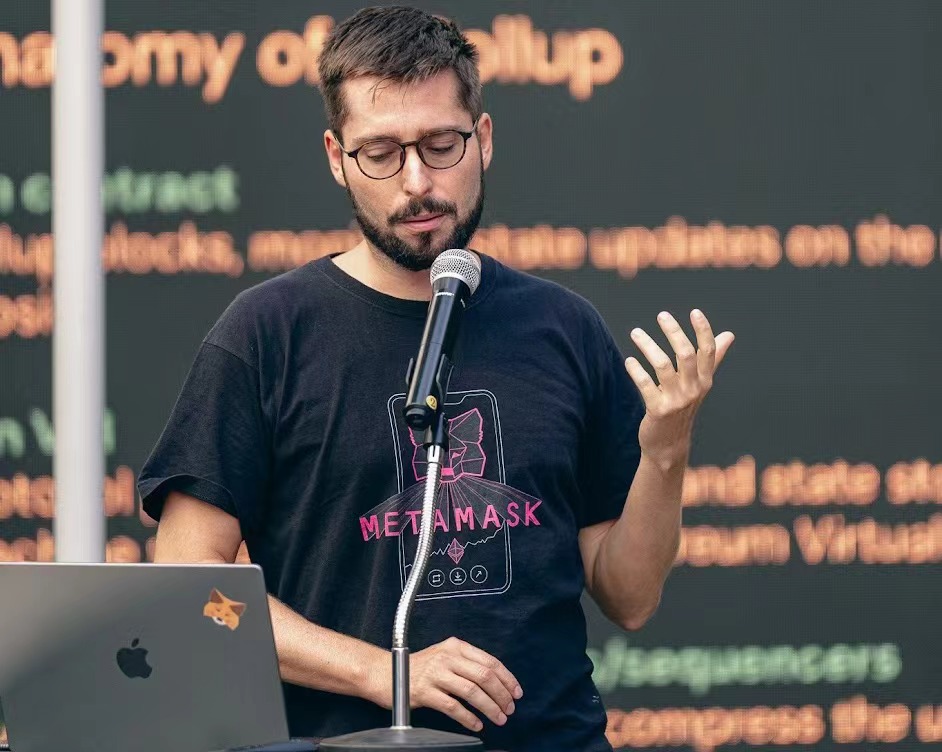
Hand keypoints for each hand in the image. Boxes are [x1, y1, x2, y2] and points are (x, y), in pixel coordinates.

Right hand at [373, 637, 521, 732]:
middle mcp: (447, 657)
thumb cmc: (417, 667)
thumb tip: (496, 682)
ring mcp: (435, 673)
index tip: (516, 692)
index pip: (489, 661)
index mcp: (455, 646)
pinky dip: (468, 718)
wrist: (384, 673)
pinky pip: (453, 706)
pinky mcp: (424, 691)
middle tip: (510, 708)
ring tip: (499, 718)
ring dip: (489, 707)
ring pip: (471, 691)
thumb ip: (466, 664)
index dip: (507, 678)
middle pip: (483, 676)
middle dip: (501, 695)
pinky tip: (477, 724)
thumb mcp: (443, 656)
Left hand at [625, 309, 733, 469]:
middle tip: (662, 315)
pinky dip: (636, 371)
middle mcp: (693, 389)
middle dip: (674, 332)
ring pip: (663, 366)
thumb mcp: (699, 384)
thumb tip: (729, 335)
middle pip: (686, 354)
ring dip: (648, 346)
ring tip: (636, 333)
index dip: (703, 330)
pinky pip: (646, 385)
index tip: (695, 312)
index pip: (708, 351)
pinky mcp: (658, 410)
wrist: (669, 445)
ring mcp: (676, 400)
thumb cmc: (683, 408)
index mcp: (704, 380)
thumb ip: (713, 358)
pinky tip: (629, 361)